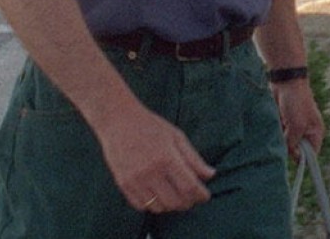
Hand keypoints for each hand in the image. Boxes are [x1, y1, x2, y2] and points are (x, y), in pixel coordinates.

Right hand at [96, 104, 215, 212]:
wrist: (119, 121)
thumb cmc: (151, 126)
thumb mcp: (177, 137)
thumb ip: (194, 159)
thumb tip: (210, 175)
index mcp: (167, 158)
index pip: (189, 186)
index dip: (200, 195)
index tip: (205, 196)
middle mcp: (150, 172)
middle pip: (175, 201)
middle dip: (188, 202)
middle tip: (192, 198)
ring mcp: (135, 180)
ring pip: (158, 207)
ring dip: (171, 205)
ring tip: (176, 196)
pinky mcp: (123, 185)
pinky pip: (141, 206)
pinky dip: (153, 205)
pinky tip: (159, 195)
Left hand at [271, 80, 324, 160]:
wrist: (285, 81)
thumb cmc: (296, 102)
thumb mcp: (296, 126)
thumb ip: (293, 144)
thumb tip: (290, 155)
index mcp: (315, 132)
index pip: (312, 154)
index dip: (303, 158)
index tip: (292, 156)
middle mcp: (306, 131)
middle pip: (297, 150)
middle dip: (289, 146)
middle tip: (286, 135)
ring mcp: (295, 127)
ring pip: (286, 143)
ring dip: (281, 138)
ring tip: (280, 125)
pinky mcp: (284, 122)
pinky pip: (279, 135)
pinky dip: (275, 132)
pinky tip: (276, 122)